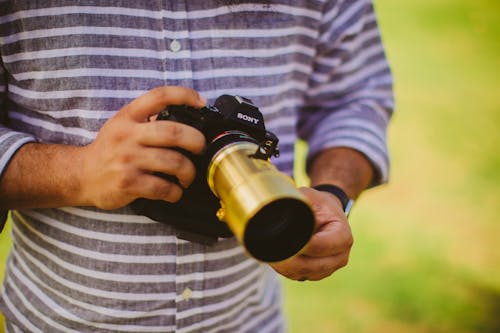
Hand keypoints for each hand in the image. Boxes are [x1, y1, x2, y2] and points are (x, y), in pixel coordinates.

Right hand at [80, 86, 206, 209]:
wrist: (81, 175)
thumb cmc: (109, 150)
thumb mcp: (122, 125)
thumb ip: (147, 118)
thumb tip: (185, 116)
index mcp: (129, 116)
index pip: (159, 96)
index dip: (184, 95)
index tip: (201, 103)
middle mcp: (128, 135)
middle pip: (174, 132)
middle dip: (196, 141)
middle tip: (200, 149)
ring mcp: (128, 159)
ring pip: (174, 162)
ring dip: (189, 172)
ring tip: (187, 176)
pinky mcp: (128, 183)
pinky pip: (163, 187)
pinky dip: (175, 192)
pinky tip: (174, 192)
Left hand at [270, 187, 352, 280]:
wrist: (327, 213)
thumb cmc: (319, 204)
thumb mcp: (311, 196)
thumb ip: (299, 202)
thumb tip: (278, 208)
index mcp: (343, 236)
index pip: (318, 246)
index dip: (299, 244)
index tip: (281, 238)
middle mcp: (340, 256)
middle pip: (311, 266)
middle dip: (289, 260)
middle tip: (269, 250)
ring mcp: (329, 268)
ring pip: (303, 273)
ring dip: (285, 266)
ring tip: (269, 253)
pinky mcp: (317, 273)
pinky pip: (299, 276)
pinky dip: (285, 270)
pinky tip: (274, 258)